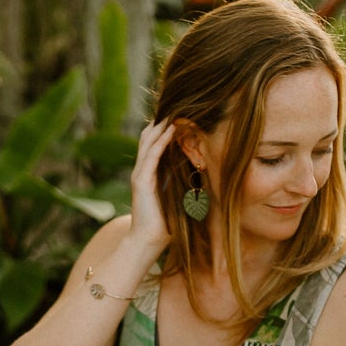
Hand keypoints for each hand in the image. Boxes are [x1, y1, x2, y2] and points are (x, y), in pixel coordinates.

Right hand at [129, 116, 177, 254]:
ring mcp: (139, 174)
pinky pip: (150, 155)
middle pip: (149, 135)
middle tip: (179, 103)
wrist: (148, 242)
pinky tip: (170, 130)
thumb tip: (205, 171)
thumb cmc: (166, 224)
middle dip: (162, 119)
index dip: (166, 126)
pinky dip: (160, 141)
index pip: (155, 141)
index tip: (183, 112)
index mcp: (150, 172)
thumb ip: (184, 182)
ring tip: (175, 110)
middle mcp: (142, 169)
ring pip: (148, 141)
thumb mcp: (178, 196)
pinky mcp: (140, 181)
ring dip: (161, 125)